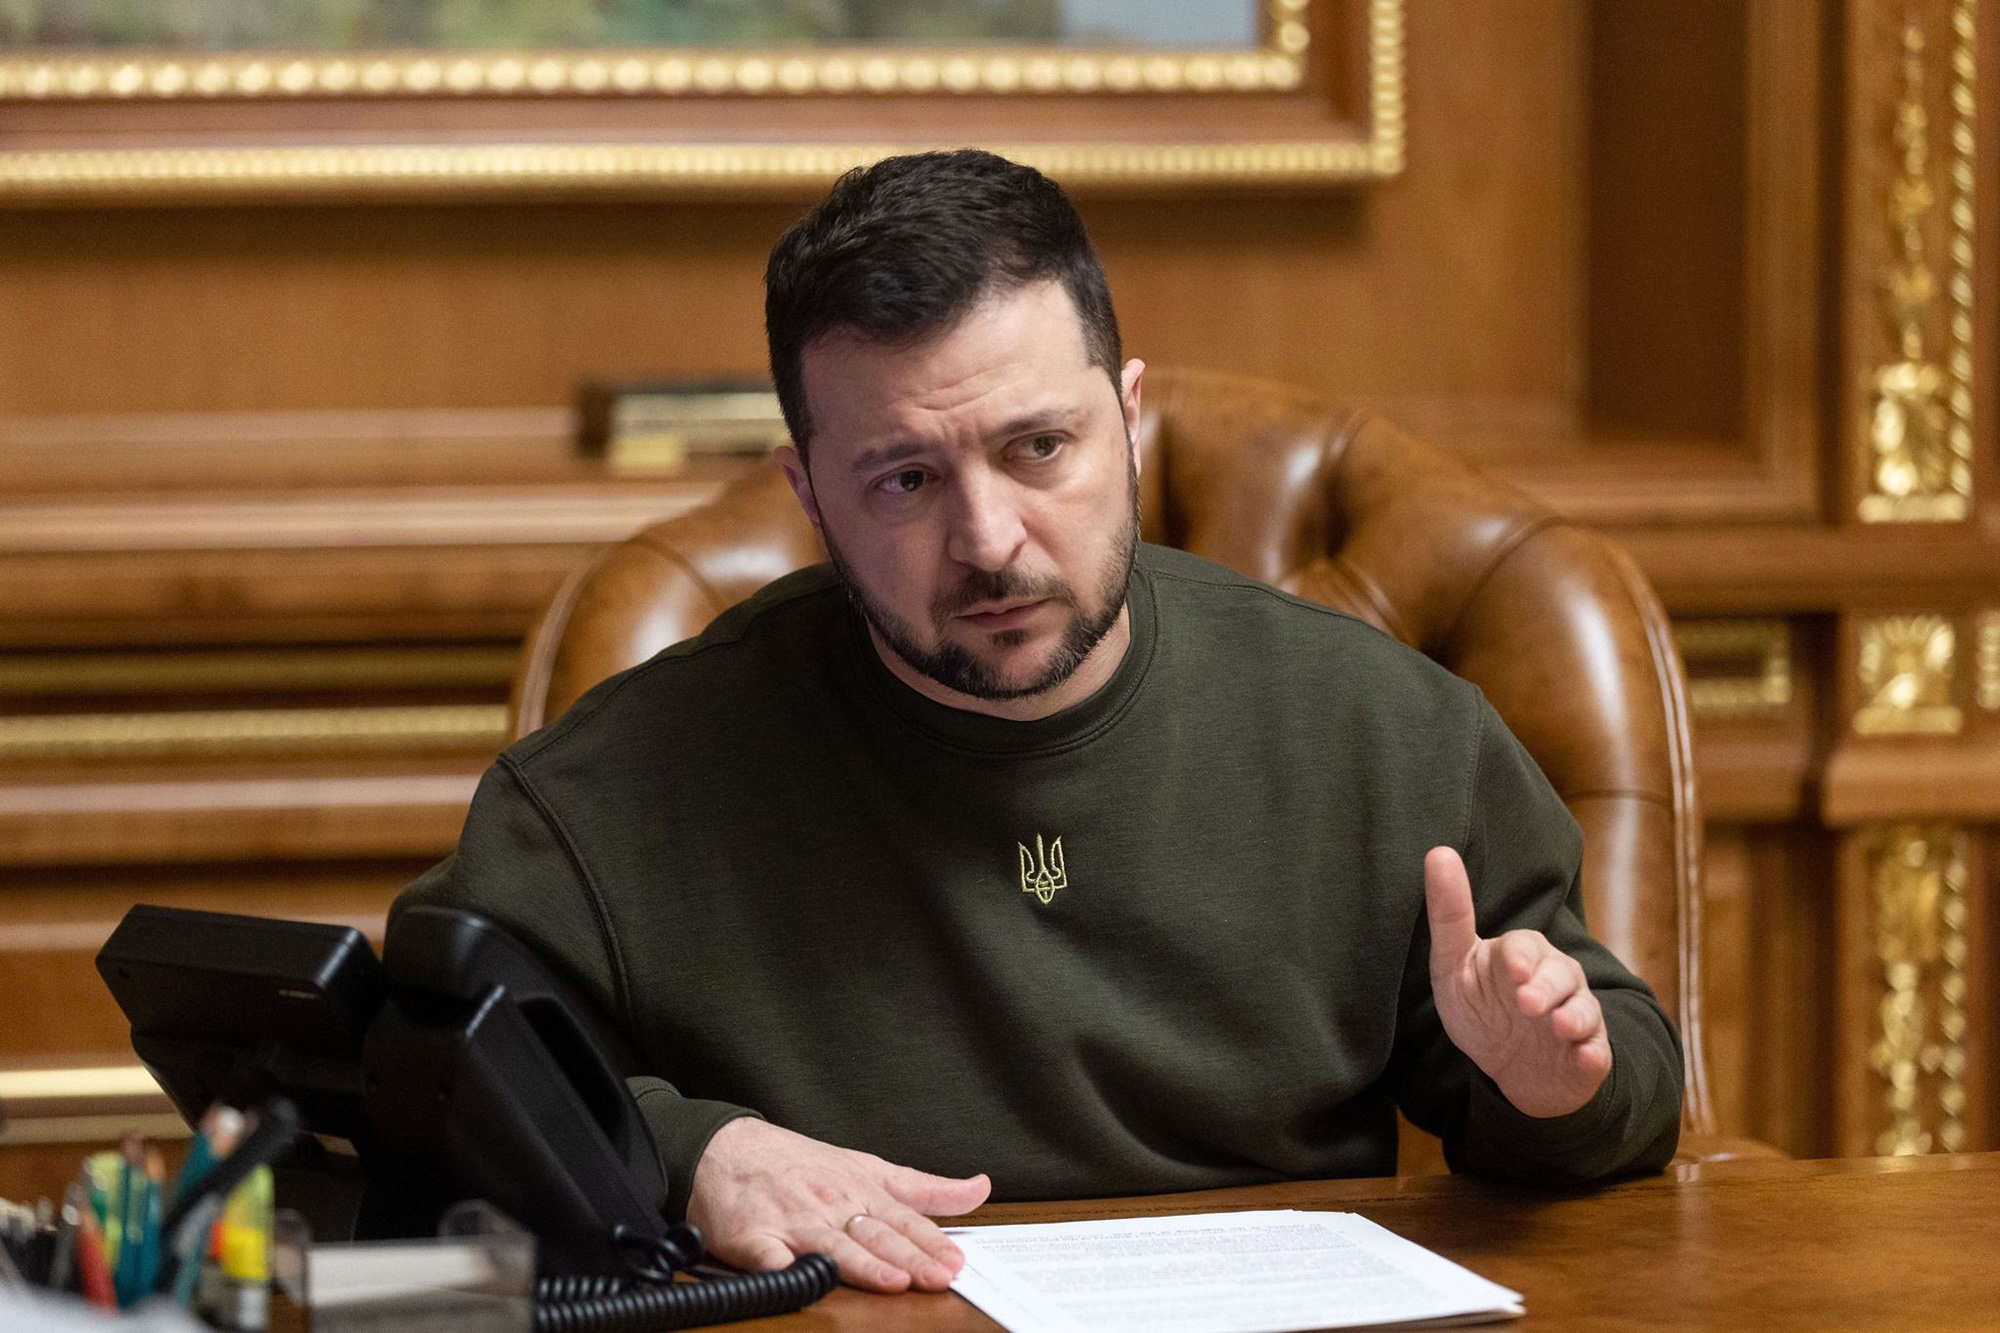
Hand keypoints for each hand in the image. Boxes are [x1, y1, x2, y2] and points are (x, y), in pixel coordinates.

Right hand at [687, 1117, 990, 1292]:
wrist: (727, 1148)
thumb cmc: (800, 1163)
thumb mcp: (869, 1169)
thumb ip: (925, 1189)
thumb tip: (979, 1189)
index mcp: (861, 1191)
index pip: (905, 1222)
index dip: (932, 1245)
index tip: (956, 1264)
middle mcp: (832, 1205)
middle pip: (877, 1236)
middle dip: (910, 1258)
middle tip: (938, 1277)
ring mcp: (793, 1221)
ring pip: (833, 1245)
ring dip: (863, 1264)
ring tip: (891, 1281)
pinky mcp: (752, 1236)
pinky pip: (768, 1255)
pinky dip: (783, 1267)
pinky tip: (800, 1277)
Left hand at [1423, 845, 1610, 1117]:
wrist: (1512, 1067)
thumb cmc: (1481, 1007)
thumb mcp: (1453, 966)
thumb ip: (1449, 916)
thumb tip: (1438, 852)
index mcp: (1522, 955)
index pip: (1525, 947)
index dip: (1521, 957)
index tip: (1512, 967)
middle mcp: (1555, 980)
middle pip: (1559, 974)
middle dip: (1545, 987)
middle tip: (1526, 1002)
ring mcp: (1575, 1015)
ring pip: (1583, 1009)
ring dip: (1574, 1016)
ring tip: (1560, 1026)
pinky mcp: (1589, 1051)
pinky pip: (1597, 1051)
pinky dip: (1593, 1054)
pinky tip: (1585, 1058)